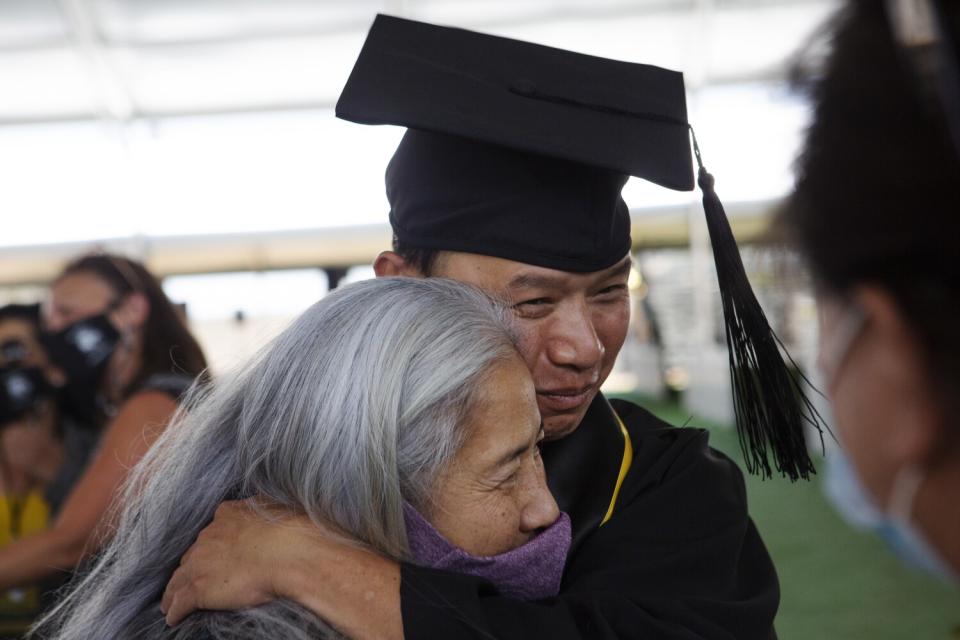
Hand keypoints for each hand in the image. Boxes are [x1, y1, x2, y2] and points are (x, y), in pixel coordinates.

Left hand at [161, 499, 312, 624]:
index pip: (211, 533)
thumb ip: (260, 509)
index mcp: (227, 515)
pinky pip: (180, 602)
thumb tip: (261, 508)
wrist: (290, 554)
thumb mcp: (274, 509)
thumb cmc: (291, 532)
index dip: (209, 546)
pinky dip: (175, 610)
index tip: (212, 555)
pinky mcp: (199, 588)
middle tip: (193, 578)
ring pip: (178, 579)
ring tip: (169, 602)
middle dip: (191, 566)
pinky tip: (173, 618)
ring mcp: (200, 563)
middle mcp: (208, 536)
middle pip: (191, 555)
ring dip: (174, 591)